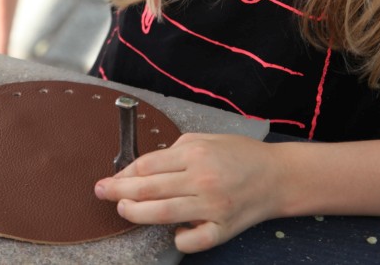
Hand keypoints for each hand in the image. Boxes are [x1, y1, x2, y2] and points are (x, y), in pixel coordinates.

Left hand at [94, 133, 281, 252]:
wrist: (277, 176)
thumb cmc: (240, 155)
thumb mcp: (205, 140)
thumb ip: (174, 151)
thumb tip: (142, 166)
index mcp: (195, 154)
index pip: (147, 165)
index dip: (123, 173)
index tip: (110, 179)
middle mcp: (201, 179)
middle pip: (149, 188)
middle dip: (119, 192)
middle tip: (102, 193)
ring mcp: (212, 206)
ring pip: (163, 213)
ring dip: (137, 213)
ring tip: (123, 210)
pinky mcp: (223, 228)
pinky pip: (194, 240)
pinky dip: (178, 239)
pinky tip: (172, 233)